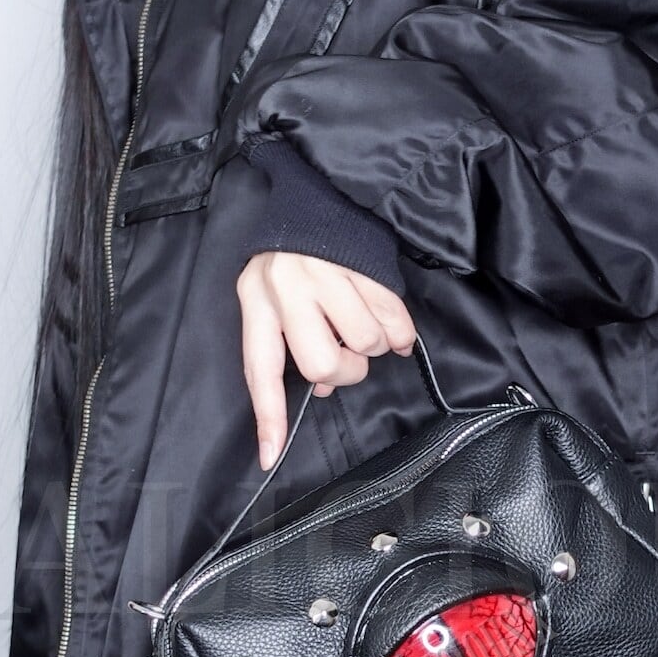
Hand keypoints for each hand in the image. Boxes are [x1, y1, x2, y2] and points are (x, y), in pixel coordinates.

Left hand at [237, 252, 416, 469]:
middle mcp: (288, 287)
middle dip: (345, 371)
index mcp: (257, 301)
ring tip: (364, 324)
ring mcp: (327, 273)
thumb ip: (288, 345)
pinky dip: (400, 333)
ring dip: (375, 345)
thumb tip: (321, 388)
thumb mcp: (271, 299)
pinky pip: (394, 322)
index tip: (271, 457)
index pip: (261, 371)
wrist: (316, 200)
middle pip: (324, 365)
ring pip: (366, 344)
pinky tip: (392, 326)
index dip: (269, 417)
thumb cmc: (292, 262)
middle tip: (347, 355)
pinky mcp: (364, 264)